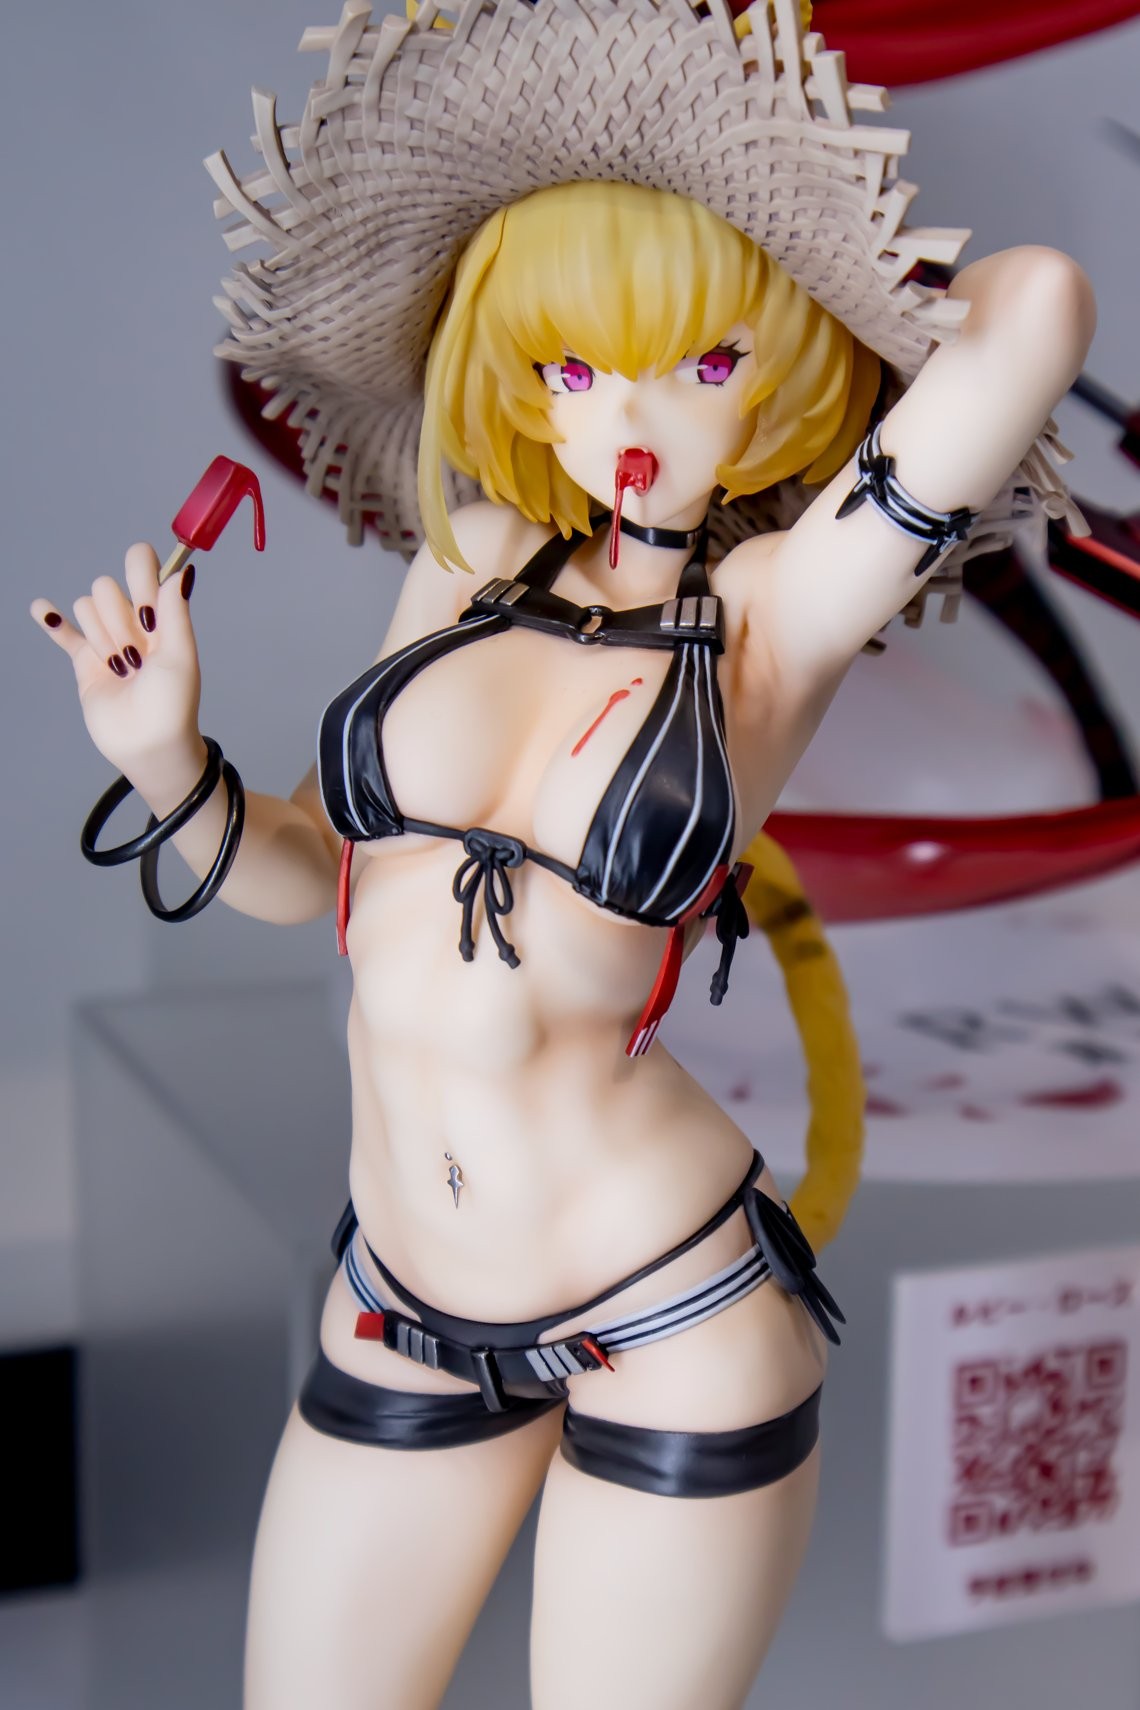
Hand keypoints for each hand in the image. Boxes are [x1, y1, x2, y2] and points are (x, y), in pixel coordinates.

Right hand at [31, 543, 203, 781]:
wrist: (147, 745)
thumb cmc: (173, 703)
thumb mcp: (181, 655)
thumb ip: (176, 611)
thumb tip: (182, 570)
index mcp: (161, 615)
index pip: (143, 568)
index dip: (139, 576)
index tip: (146, 609)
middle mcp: (133, 623)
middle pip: (106, 589)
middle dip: (117, 620)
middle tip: (135, 657)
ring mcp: (107, 640)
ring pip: (86, 607)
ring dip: (100, 636)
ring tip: (120, 667)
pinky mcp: (85, 661)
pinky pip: (64, 633)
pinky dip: (51, 620)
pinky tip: (41, 609)